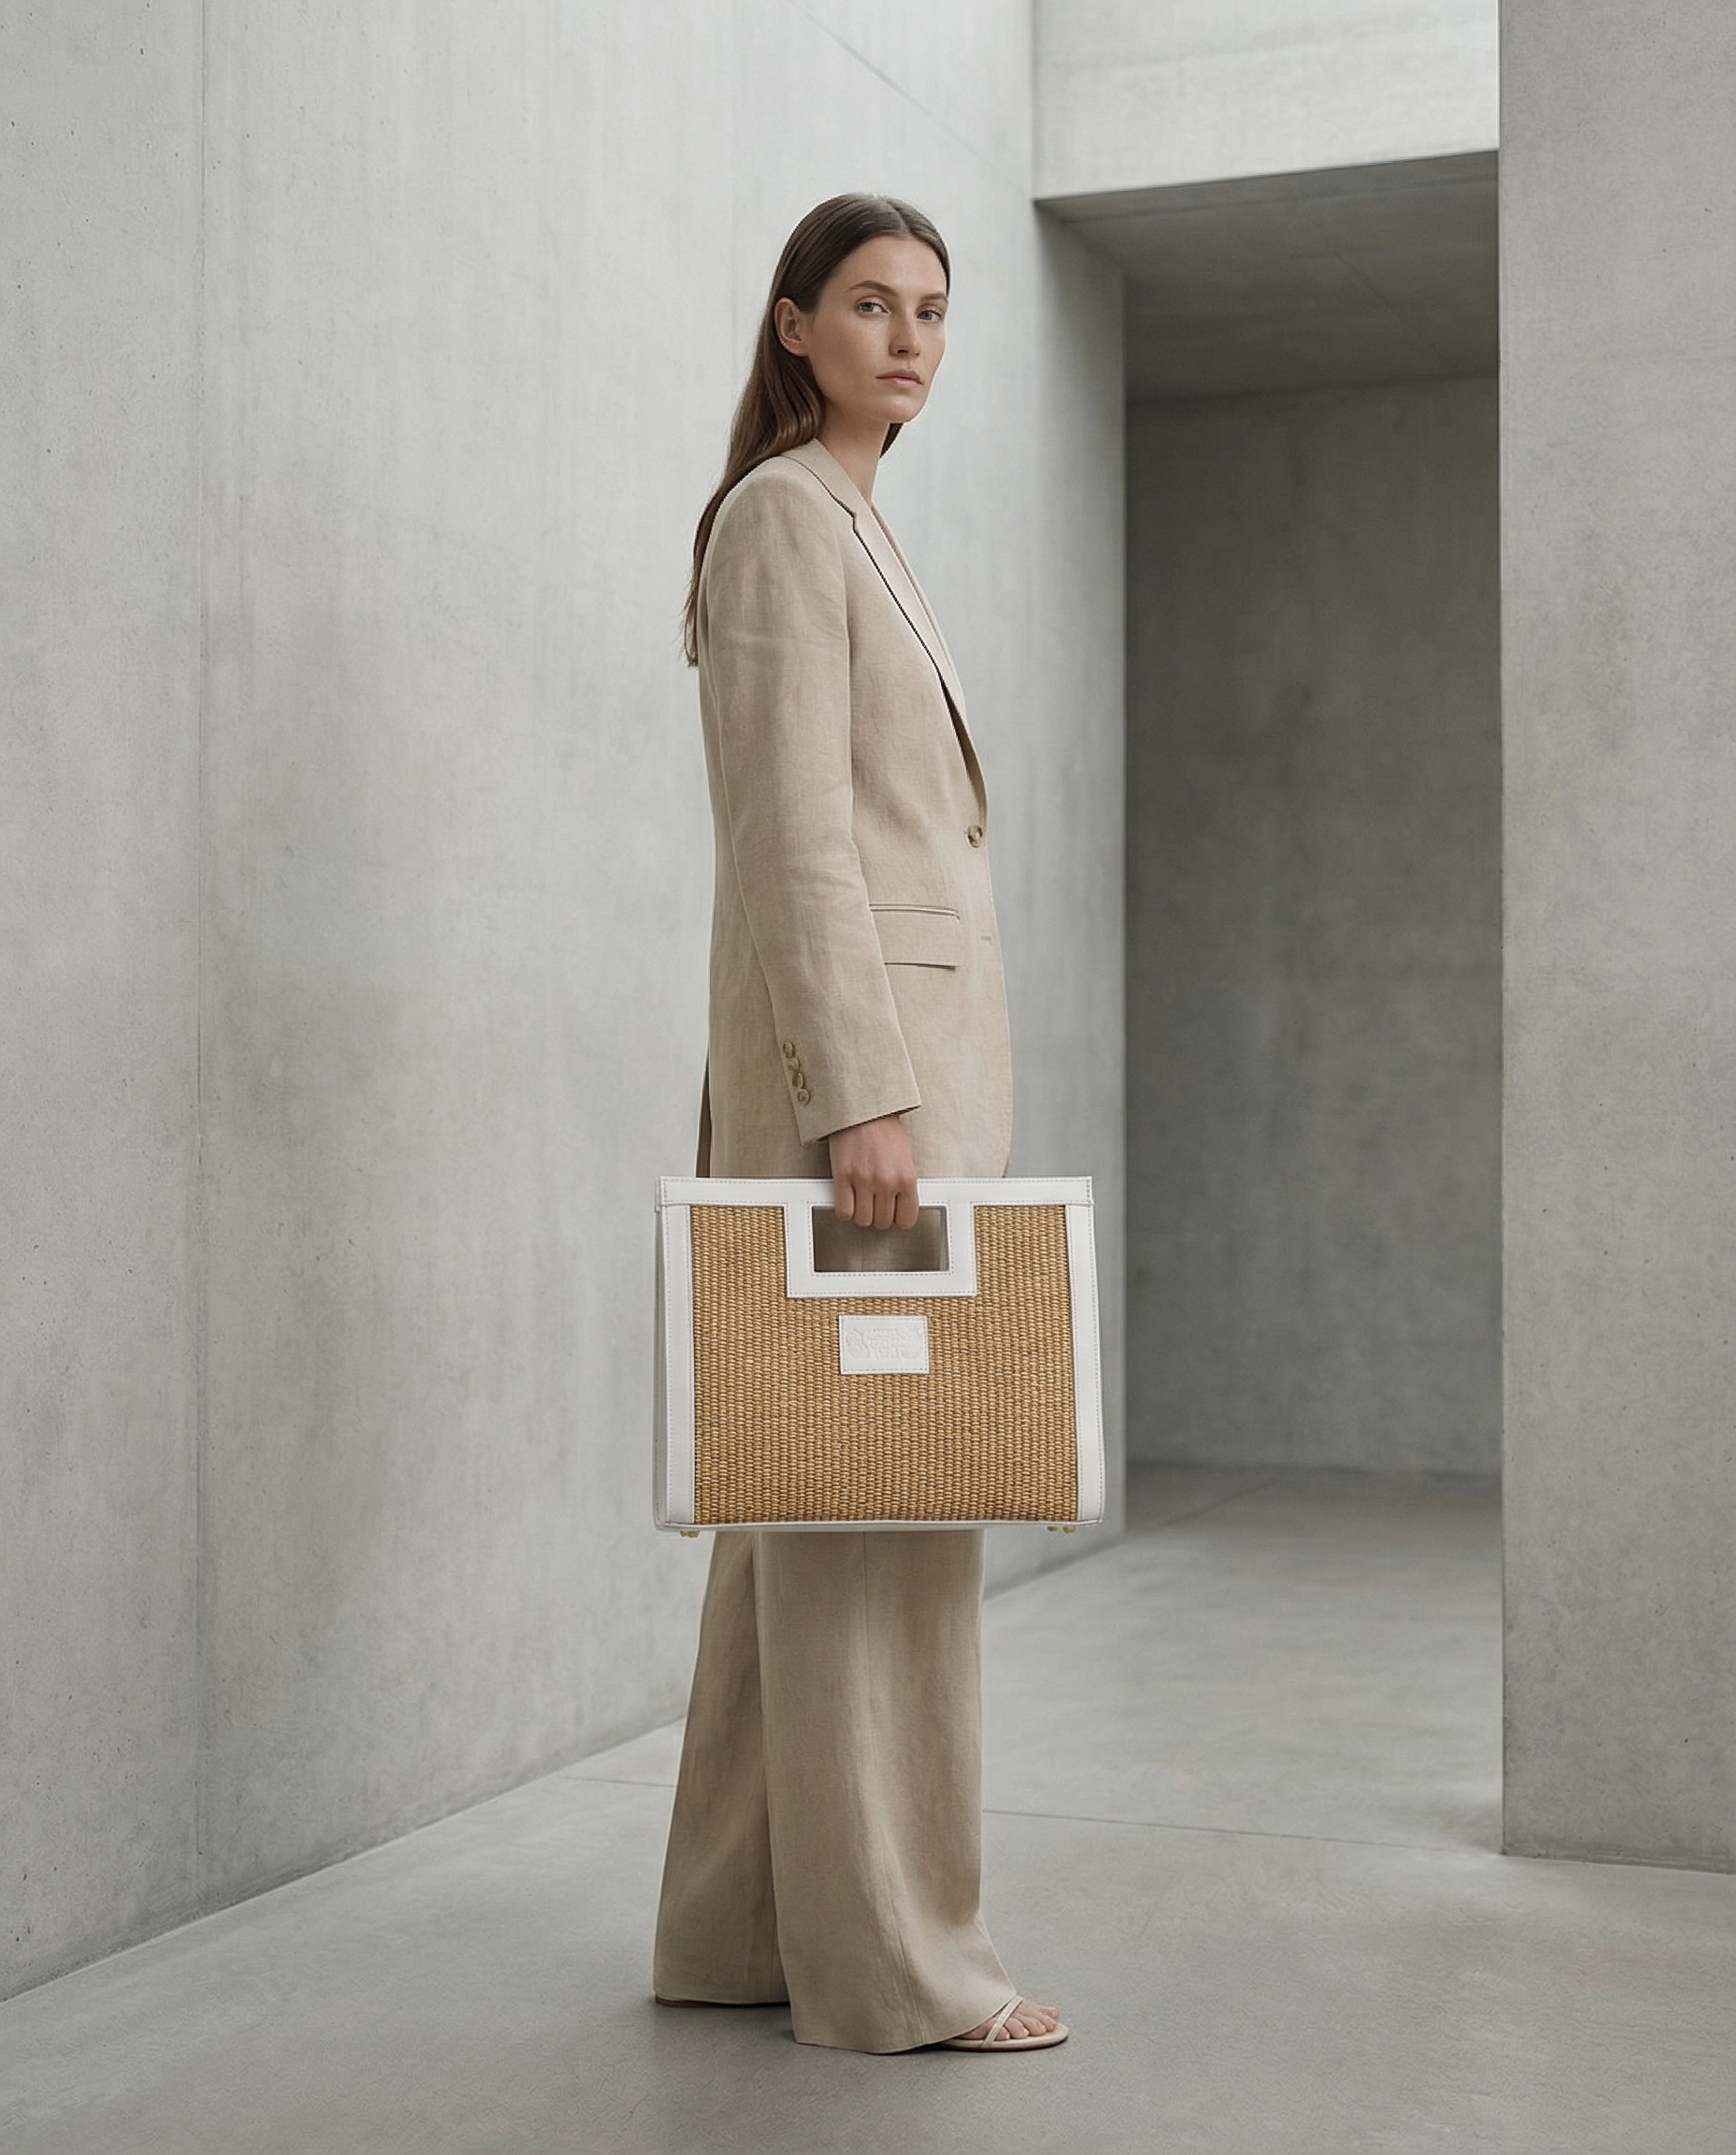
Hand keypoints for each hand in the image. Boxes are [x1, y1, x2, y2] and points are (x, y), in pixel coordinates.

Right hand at [827, 1114, 918, 1229]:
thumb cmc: (884, 1129)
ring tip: (860, 1201)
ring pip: (862, 1220)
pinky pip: (844, 1211)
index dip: (897, 1219)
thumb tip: (899, 1205)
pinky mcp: (843, 1176)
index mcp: (907, 1177)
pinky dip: (845, 1211)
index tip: (892, 1214)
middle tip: (874, 1204)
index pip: (906, 1220)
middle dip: (877, 1215)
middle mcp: (887, 1182)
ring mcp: (864, 1180)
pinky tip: (847, 1200)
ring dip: (860, 1214)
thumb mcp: (905, 1157)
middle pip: (882, 1222)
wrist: (863, 1109)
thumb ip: (903, 1182)